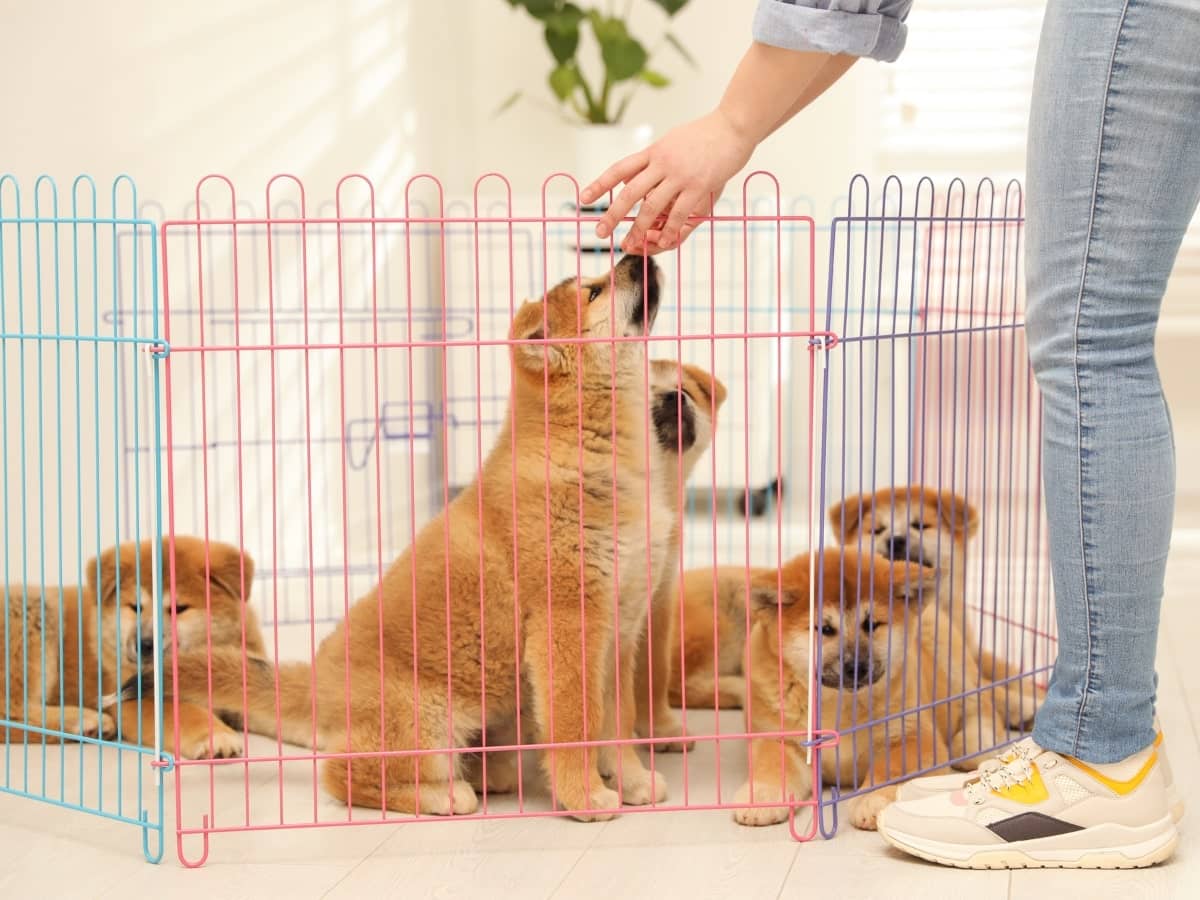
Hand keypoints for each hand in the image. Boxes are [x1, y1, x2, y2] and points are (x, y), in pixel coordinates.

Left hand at [580, 109, 754, 253]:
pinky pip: (680, 213)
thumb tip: (626, 176)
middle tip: (600, 231)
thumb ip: (650, 161)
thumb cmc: (704, 136)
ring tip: (630, 243)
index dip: (600, 184)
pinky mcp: (699, 186)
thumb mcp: (670, 142)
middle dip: (613, 214)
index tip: (583, 198)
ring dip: (639, 228)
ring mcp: (680, 175)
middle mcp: (662, 163)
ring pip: (652, 207)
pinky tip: (663, 241)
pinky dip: (670, 230)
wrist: (733, 126)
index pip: (619, 169)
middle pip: (630, 192)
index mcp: (653, 152)